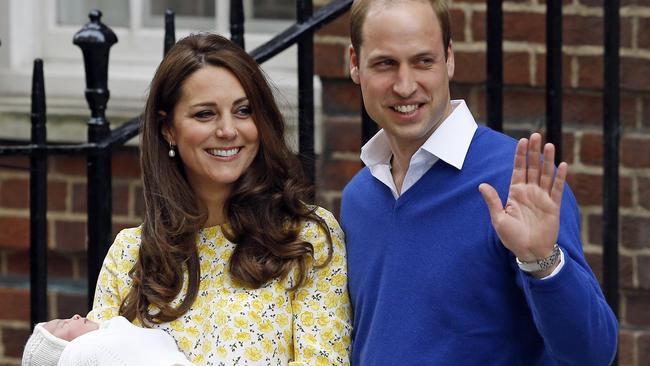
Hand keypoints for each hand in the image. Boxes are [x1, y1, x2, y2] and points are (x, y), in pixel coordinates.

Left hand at [479, 133, 567, 276]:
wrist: (530, 252)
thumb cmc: (512, 238)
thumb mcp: (499, 219)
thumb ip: (493, 201)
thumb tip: (482, 185)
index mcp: (515, 193)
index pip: (518, 169)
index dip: (520, 155)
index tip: (522, 141)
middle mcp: (529, 192)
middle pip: (532, 167)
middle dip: (534, 152)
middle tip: (536, 135)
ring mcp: (542, 198)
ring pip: (545, 174)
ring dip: (547, 160)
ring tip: (549, 145)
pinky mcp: (553, 206)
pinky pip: (557, 189)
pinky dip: (560, 177)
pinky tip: (562, 165)